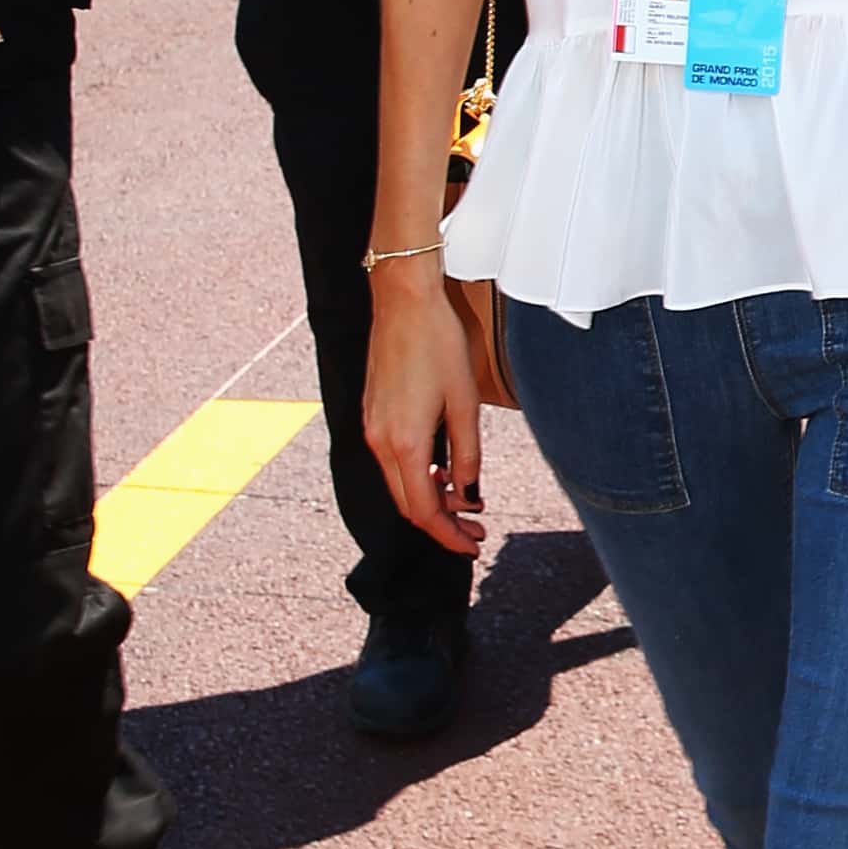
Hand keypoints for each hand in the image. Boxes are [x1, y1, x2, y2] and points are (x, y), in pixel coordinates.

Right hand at [362, 261, 487, 559]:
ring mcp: (371, 429)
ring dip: (430, 500)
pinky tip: (442, 472)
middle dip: (442, 524)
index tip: (473, 546)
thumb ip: (467, 455)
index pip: (424, 511)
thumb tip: (468, 494)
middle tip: (476, 530)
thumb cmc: (439, 345)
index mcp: (405, 444)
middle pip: (408, 504)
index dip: (449, 536)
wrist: (403, 302)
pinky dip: (417, 477)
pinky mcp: (372, 415)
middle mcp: (380, 443)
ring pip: (399, 485)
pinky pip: (392, 462)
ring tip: (465, 503)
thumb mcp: (465, 404)